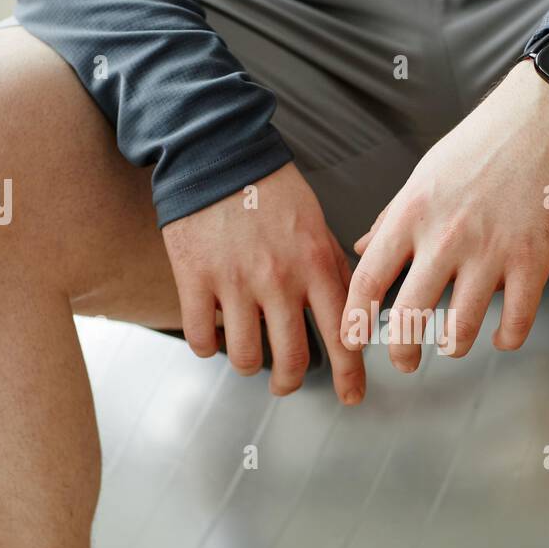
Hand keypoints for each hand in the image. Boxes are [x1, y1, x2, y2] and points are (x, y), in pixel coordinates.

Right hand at [162, 162, 364, 403]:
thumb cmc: (270, 188)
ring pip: (245, 357)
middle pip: (291, 358)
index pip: (343, 334)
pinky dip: (208, 348)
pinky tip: (214, 339)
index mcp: (316, 264)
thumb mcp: (317, 224)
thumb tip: (353, 308)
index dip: (350, 374)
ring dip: (249, 367)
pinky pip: (201, 337)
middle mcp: (279, 279)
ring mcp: (235, 281)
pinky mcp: (195, 279)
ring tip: (249, 360)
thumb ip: (334, 268)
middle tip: (287, 383)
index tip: (352, 394)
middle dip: (291, 381)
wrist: (217, 152)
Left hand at [340, 59, 548, 370]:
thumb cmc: (482, 143)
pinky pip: (516, 320)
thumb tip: (363, 248)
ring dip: (453, 346)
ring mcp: (491, 251)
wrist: (544, 118)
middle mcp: (446, 237)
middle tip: (404, 362)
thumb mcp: (424, 174)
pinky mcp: (533, 260)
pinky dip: (506, 338)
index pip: (369, 279)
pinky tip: (501, 335)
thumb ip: (393, 217)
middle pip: (409, 316)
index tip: (352, 339)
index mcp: (412, 214)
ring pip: (460, 328)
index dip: (355, 319)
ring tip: (452, 345)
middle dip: (401, 352)